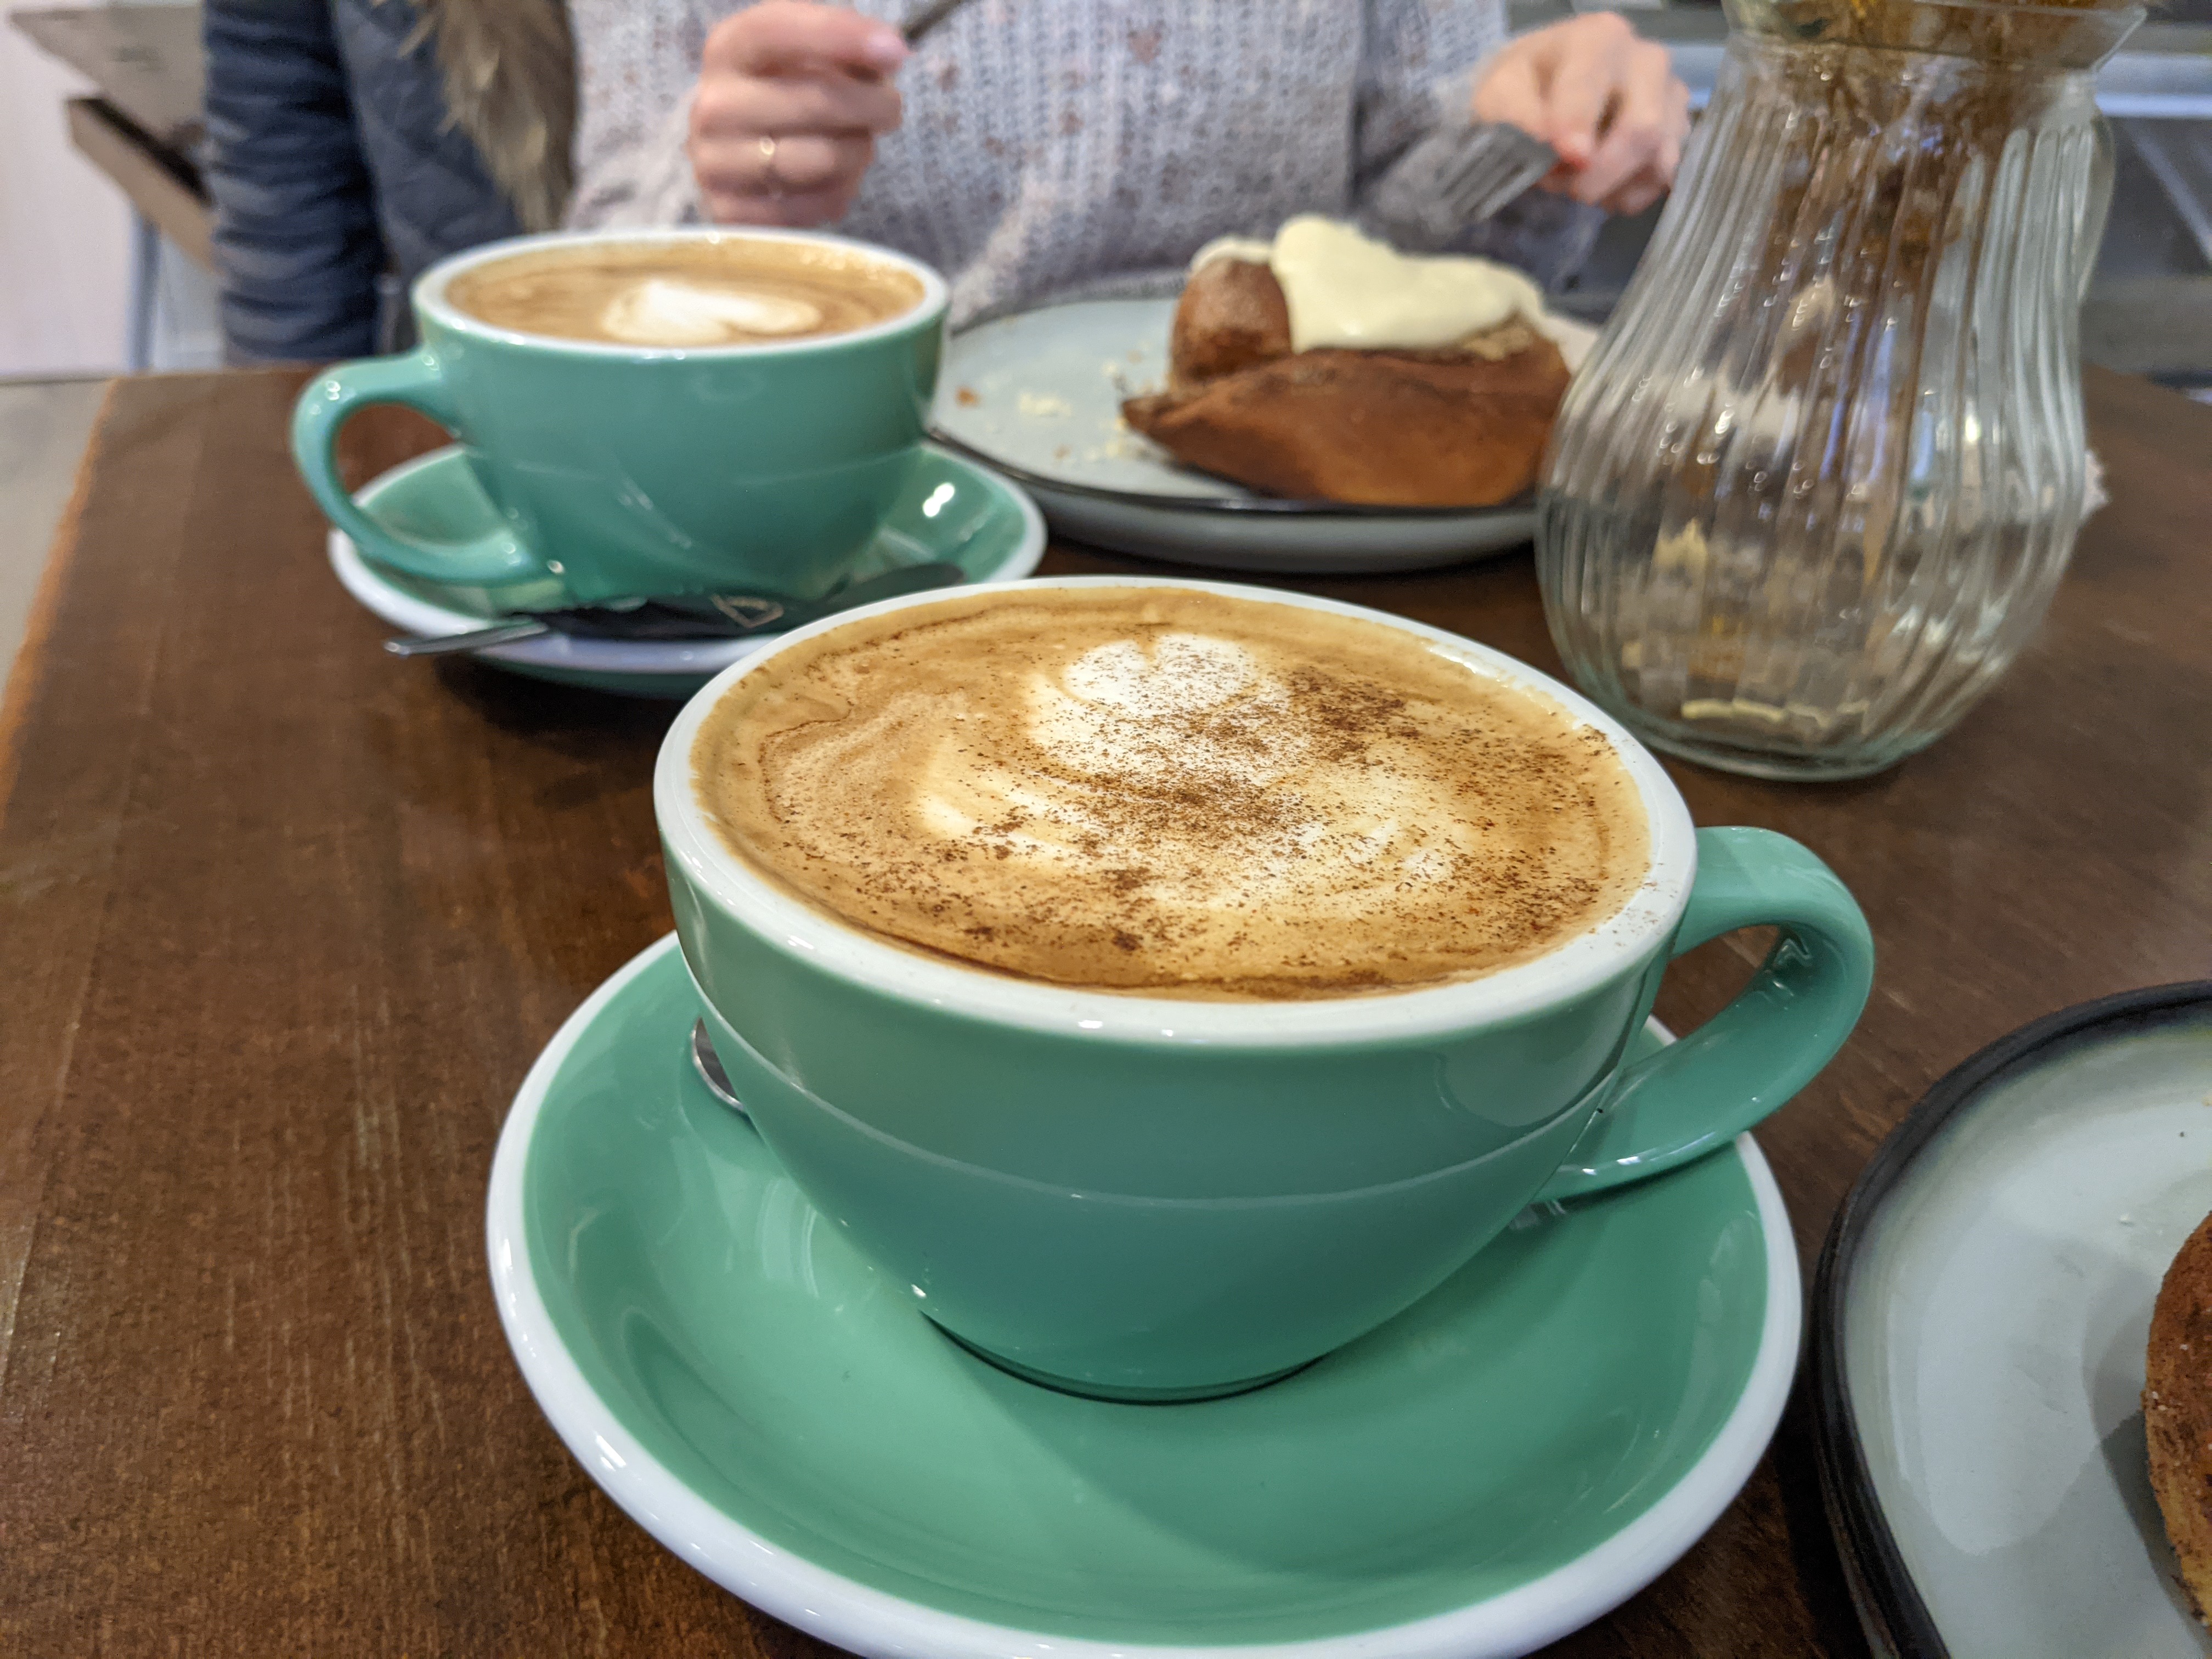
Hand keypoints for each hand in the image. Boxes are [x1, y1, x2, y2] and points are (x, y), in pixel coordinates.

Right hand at [691, 1, 908, 226]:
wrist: (736, 152)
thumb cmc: (781, 92)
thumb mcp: (802, 52)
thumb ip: (840, 39)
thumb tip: (889, 53)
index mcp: (727, 51)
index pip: (778, 31)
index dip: (840, 36)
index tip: (894, 52)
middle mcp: (713, 105)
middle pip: (816, 101)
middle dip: (873, 105)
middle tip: (890, 108)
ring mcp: (715, 164)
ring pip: (822, 159)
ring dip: (860, 152)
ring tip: (861, 144)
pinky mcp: (732, 213)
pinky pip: (813, 207)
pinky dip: (842, 192)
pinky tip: (841, 178)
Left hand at [1471, 12, 1689, 215]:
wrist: (1548, 91)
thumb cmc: (1524, 89)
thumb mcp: (1500, 96)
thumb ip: (1517, 117)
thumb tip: (1548, 145)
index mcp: (1597, 39)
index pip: (1593, 82)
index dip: (1578, 123)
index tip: (1567, 155)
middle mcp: (1646, 61)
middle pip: (1643, 127)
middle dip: (1599, 172)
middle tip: (1563, 185)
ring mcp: (1670, 99)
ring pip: (1658, 160)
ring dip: (1609, 187)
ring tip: (1575, 183)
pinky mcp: (1679, 135)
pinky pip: (1661, 180)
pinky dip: (1625, 195)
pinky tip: (1600, 185)